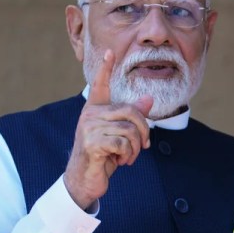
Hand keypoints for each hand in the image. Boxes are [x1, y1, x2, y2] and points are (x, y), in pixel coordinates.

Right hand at [63, 50, 152, 209]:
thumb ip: (132, 118)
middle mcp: (90, 114)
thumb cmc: (103, 156)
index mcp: (95, 110)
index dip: (105, 69)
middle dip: (144, 131)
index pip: (100, 85)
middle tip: (143, 147)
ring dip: (135, 149)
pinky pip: (123, 144)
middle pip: (131, 112)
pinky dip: (127, 156)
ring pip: (129, 130)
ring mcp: (89, 128)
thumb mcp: (120, 136)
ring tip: (127, 157)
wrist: (84, 180)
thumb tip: (148, 99)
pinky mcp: (92, 143)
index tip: (111, 52)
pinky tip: (119, 161)